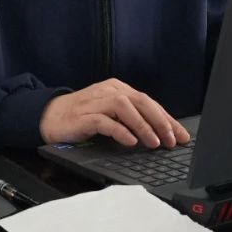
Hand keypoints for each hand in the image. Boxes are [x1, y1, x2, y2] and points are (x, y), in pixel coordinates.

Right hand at [39, 78, 190, 148]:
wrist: (50, 116)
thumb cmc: (83, 116)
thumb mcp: (110, 114)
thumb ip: (130, 118)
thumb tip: (159, 133)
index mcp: (118, 88)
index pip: (149, 102)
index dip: (167, 118)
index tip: (181, 135)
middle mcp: (109, 91)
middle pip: (141, 101)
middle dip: (160, 121)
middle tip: (172, 139)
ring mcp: (96, 101)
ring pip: (125, 107)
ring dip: (143, 125)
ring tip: (154, 142)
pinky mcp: (84, 115)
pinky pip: (105, 121)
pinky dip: (120, 130)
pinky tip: (130, 141)